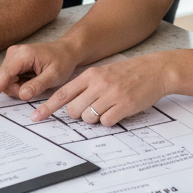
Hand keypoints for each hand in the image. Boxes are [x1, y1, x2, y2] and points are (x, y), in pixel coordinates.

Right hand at [0, 40, 78, 107]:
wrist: (67, 51)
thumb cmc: (62, 60)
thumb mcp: (54, 75)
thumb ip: (37, 85)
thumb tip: (22, 94)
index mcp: (22, 55)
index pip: (3, 76)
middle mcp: (13, 54)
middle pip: (4, 81)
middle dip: (17, 90)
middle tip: (36, 89)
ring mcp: (13, 58)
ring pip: (7, 82)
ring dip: (19, 88)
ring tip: (37, 83)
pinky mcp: (14, 63)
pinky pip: (11, 80)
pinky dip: (21, 85)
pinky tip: (33, 80)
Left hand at [30, 53, 170, 126]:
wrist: (155, 70)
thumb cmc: (129, 73)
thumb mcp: (104, 73)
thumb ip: (86, 86)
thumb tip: (69, 104)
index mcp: (91, 75)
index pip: (63, 93)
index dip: (48, 107)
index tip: (36, 117)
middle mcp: (98, 84)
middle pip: (73, 110)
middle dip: (79, 115)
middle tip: (92, 108)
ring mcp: (111, 95)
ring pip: (88, 118)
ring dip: (95, 118)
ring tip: (108, 107)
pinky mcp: (124, 106)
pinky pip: (106, 122)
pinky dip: (110, 120)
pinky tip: (118, 110)